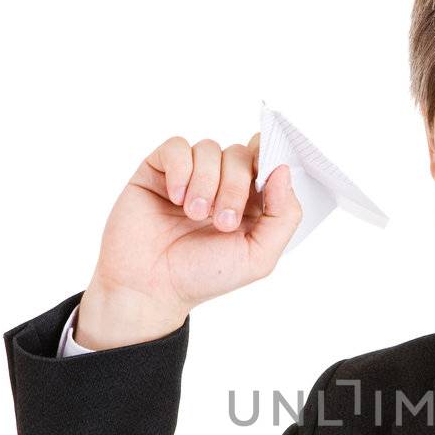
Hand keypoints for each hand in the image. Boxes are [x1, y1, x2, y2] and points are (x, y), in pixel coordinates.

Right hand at [76, 132, 301, 347]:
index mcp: (249, 202)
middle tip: (222, 222)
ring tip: (193, 215)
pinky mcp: (159, 170)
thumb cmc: (202, 276)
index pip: (267, 160)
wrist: (150, 287)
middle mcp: (221, 184)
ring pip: (209, 148)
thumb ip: (283, 216)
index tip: (262, 180)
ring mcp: (190, 175)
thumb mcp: (258, 257)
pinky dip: (181, 170)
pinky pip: (177, 147)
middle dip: (235, 187)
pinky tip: (175, 198)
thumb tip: (284, 170)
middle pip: (239, 155)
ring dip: (206, 183)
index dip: (268, 161)